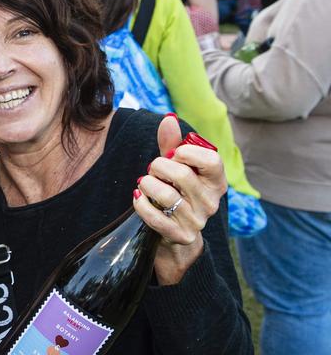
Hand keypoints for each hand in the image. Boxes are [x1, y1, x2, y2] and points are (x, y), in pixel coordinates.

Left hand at [133, 114, 226, 285]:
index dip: (187, 152)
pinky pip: (154, 216)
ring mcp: (197, 221)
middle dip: (158, 167)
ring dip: (146, 184)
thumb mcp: (174, 168)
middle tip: (153, 171)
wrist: (173, 236)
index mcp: (216, 183)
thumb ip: (171, 144)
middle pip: (181, 174)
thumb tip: (168, 118)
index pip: (211, 160)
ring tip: (144, 184)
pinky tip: (138, 198)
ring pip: (165, 194)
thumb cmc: (174, 192)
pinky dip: (140, 203)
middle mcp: (210, 203)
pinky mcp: (180, 236)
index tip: (175, 154)